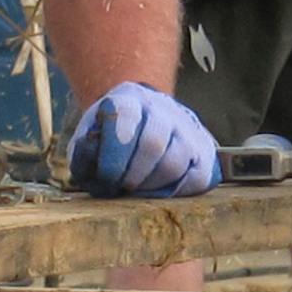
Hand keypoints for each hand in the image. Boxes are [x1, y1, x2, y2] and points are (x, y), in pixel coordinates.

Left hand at [66, 83, 221, 197]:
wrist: (147, 120)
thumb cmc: (112, 134)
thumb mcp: (91, 132)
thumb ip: (85, 151)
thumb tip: (91, 174)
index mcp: (131, 98)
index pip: (126, 116)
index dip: (115, 151)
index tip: (105, 176)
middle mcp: (164, 110)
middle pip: (153, 143)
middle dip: (133, 173)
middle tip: (120, 187)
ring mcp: (189, 130)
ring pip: (175, 163)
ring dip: (151, 185)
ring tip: (135, 190)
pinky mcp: (206, 154)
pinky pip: (196, 179)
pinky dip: (174, 192)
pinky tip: (156, 193)